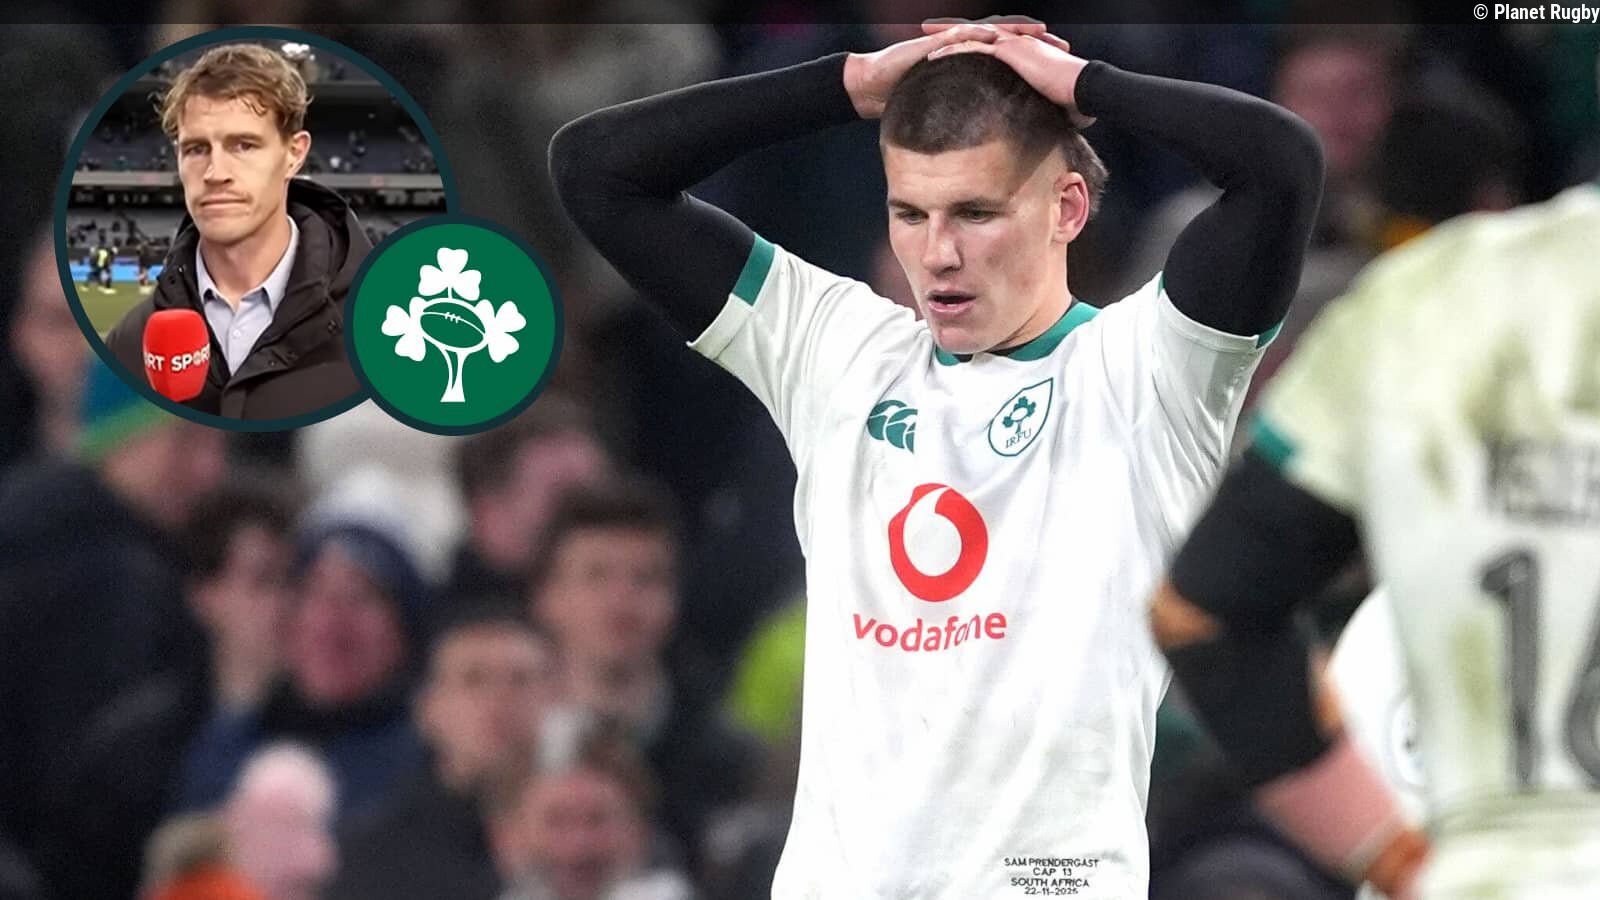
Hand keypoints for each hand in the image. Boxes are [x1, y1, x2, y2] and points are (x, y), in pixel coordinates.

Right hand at [843, 20, 1044, 118]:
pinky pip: (962, 36)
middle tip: (1062, 45)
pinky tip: (997, 37)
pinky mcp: (935, 43)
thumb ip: (970, 114)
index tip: (1062, 66)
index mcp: (972, 60)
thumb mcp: (948, 108)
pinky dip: (980, 35)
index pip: (1009, 55)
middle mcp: (965, 46)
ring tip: (1038, 35)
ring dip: (1014, 32)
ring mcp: (950, 42)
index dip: (1036, 58)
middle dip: (1035, 40)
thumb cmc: (907, 98)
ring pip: (989, 31)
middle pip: (1007, 38)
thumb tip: (993, 136)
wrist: (873, 87)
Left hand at [922, 22, 1094, 127]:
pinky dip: (953, 50)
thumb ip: (1042, 109)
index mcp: (1026, 53)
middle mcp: (1018, 44)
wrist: (1083, 88)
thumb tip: (1043, 130)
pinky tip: (933, 56)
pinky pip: (974, 48)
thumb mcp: (1053, 103)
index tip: (955, 49)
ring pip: (972, 35)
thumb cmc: (1076, 99)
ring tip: (925, 39)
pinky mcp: (1009, 51)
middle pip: (978, 34)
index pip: (994, 45)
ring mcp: (1013, 44)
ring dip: (946, 36)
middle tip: (931, 32)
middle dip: (953, 32)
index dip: (973, 45)